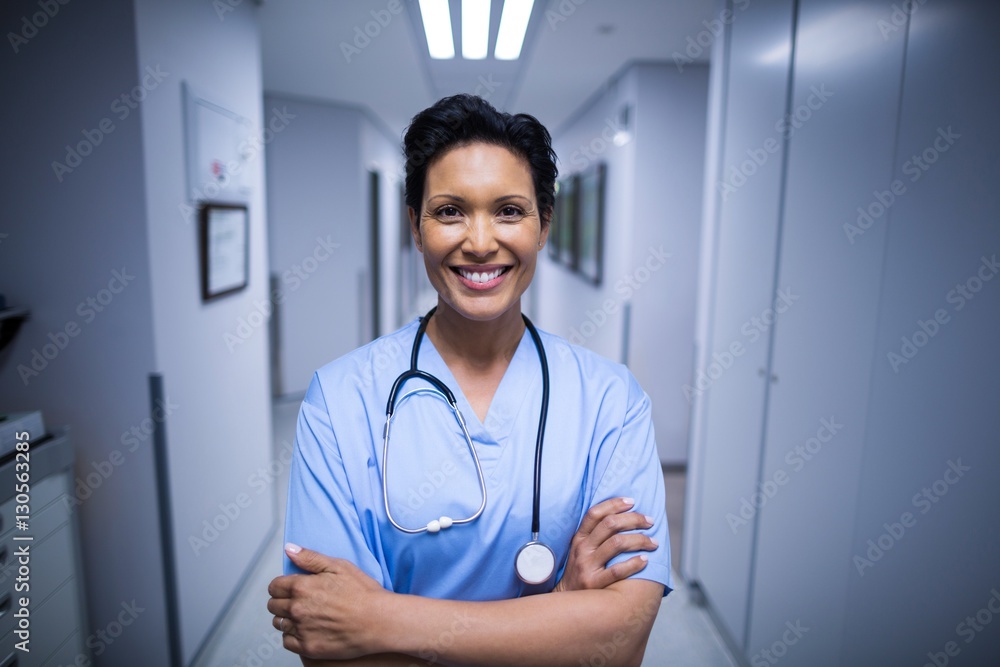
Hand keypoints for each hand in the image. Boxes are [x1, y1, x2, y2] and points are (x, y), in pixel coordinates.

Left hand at [267, 543, 389, 659]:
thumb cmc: (363, 593)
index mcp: (302, 587)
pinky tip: (307, 630)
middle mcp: (297, 609)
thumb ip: (310, 558)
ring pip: (279, 624)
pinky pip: (287, 642)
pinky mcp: (308, 647)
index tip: (290, 589)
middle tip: (299, 602)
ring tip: (304, 616)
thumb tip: (290, 550)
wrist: (379, 621)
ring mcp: (302, 630)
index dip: (281, 586)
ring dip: (287, 619)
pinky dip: (294, 636)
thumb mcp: (339, 566)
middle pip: (274, 606)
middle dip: (283, 602)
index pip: (274, 587)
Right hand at [554, 497, 657, 592]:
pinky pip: (617, 570)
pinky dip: (633, 563)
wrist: (566, 598)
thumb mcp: (580, 549)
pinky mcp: (594, 583)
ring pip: (616, 543)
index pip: (595, 513)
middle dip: (633, 519)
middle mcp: (583, 549)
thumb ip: (595, 535)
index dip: (613, 504)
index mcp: (579, 538)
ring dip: (639, 540)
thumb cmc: (580, 570)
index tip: (632, 501)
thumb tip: (622, 518)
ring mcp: (587, 565)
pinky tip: (645, 560)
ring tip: (653, 542)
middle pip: (610, 525)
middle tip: (650, 522)